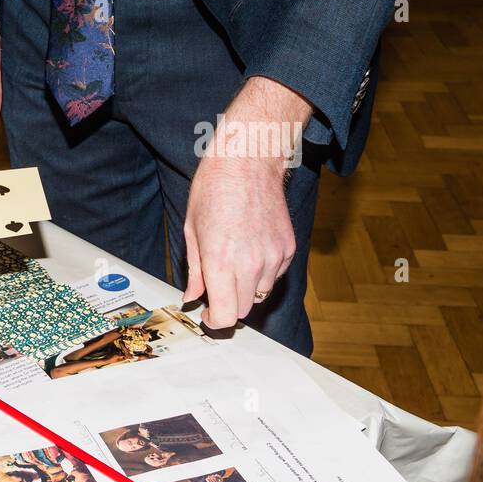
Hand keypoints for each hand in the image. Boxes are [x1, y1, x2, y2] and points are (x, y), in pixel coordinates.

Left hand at [182, 75, 312, 330]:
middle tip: (217, 285)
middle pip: (243, 310)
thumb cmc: (214, 187)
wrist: (249, 160)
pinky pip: (275, 276)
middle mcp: (250, 263)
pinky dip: (263, 272)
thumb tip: (192, 296)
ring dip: (246, 288)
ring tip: (235, 260)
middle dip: (228, 303)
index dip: (215, 321)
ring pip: (260, 294)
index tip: (208, 314)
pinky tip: (252, 248)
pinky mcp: (289, 249)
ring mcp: (273, 257)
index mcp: (221, 259)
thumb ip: (194, 269)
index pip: (225, 315)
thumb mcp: (192, 227)